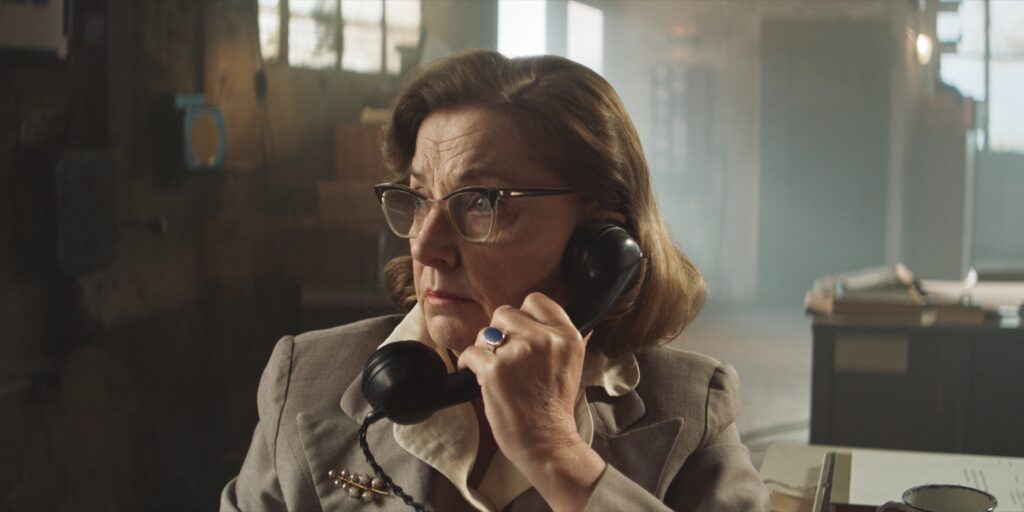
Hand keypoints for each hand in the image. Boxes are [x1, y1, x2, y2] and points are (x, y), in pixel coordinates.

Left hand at [457, 292, 604, 509]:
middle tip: (505, 357)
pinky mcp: (495, 370)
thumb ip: (554, 336)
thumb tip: (528, 317)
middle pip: (506, 313)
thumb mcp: (570, 362)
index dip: (523, 315)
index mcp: (567, 336)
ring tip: (493, 369)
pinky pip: (470, 353)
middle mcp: (545, 339)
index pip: (536, 300)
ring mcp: (519, 353)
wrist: (547, 442)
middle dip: (501, 333)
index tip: (519, 333)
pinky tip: (477, 376)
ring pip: (486, 332)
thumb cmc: (553, 406)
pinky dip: (468, 364)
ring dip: (484, 348)